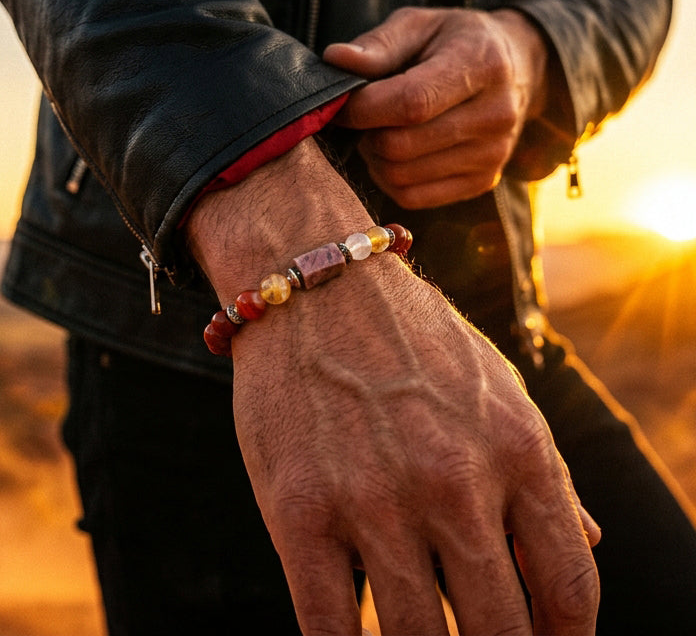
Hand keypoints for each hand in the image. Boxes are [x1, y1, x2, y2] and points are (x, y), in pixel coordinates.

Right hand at [187, 140, 598, 634]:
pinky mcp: (299, 511)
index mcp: (517, 450)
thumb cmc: (411, 337)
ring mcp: (374, 501)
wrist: (317, 285)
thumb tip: (587, 545)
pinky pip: (331, 631)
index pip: (569, 589)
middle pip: (499, 632)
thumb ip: (545, 472)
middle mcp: (454, 483)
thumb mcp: (498, 387)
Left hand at [323, 7, 549, 207]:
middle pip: (401, 146)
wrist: (517, 70)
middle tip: (364, 116)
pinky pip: (413, 196)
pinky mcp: (483, 182)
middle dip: (366, 133)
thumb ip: (378, 44)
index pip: (412, 103)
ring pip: (401, 176)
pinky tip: (397, 154)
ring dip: (375, 158)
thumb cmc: (456, 43)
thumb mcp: (420, 25)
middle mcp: (496, 115)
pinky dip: (391, 179)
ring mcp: (492, 154)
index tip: (341, 103)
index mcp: (482, 65)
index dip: (363, 109)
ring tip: (382, 131)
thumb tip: (336, 60)